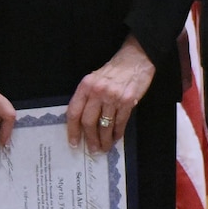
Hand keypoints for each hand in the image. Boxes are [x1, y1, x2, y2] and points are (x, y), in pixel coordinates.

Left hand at [67, 36, 155, 152]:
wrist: (135, 59)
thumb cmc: (114, 71)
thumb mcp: (95, 80)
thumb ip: (88, 98)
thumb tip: (83, 123)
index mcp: (85, 86)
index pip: (74, 112)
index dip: (73, 130)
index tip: (74, 143)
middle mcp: (97, 91)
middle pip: (89, 122)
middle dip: (90, 139)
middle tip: (92, 149)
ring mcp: (113, 96)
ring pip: (105, 125)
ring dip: (104, 140)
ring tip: (104, 148)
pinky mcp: (128, 100)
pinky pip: (120, 122)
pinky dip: (117, 133)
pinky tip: (116, 138)